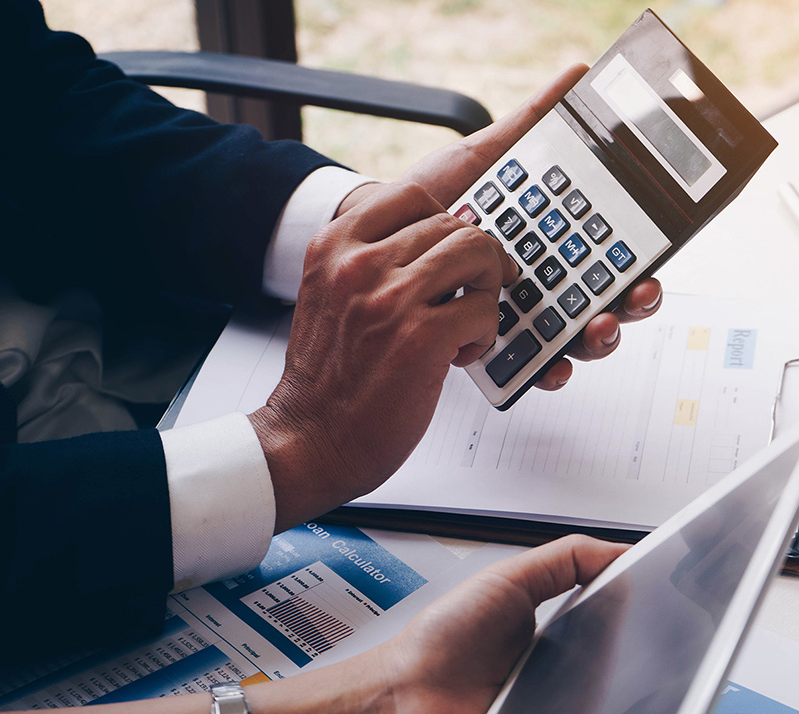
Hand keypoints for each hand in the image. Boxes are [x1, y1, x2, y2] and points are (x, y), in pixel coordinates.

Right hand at [249, 180, 515, 530]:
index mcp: (338, 241)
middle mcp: (358, 259)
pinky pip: (483, 309)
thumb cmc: (334, 375)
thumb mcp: (334, 295)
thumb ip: (375, 256)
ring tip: (468, 322)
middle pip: (458, 221)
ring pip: (478, 254)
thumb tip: (443, 228)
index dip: (462, 196)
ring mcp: (387, 295)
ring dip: (488, 291)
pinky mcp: (417, 336)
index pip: (418, 191)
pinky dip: (484, 333)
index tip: (489, 189)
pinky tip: (459, 353)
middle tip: (481, 288)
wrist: (310, 440)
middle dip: (483, 258)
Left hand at [339, 66, 664, 391]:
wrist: (373, 240)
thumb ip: (529, 129)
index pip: (611, 258)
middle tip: (636, 297)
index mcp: (554, 242)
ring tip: (598, 328)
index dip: (638, 267)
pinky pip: (528, 367)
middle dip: (631, 306)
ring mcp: (520, 319)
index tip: (648, 269)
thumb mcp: (481, 163)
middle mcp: (545, 284)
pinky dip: (545, 370)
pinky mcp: (489, 347)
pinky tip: (548, 365)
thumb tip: (577, 77)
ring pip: (576, 338)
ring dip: (598, 339)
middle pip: (606, 302)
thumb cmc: (431, 207)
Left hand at [374, 535, 625, 713]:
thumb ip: (567, 559)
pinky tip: (577, 703)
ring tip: (594, 662)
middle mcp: (565, 672)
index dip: (639, 605)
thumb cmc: (442, 642)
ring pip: (611, 698)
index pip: (616, 618)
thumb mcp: (508, 579)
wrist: (404, 703)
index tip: (662, 589)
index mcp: (559, 630)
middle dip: (637, 642)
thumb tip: (623, 550)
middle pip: (622, 659)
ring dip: (610, 681)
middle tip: (645, 624)